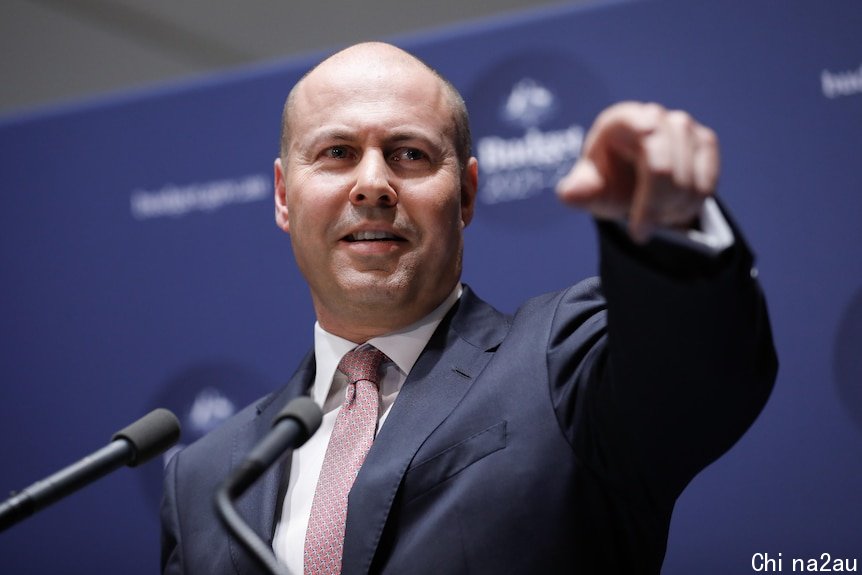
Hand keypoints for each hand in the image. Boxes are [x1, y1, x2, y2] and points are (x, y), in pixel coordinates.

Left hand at [556, 102, 719, 242]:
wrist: (625, 180)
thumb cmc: (605, 180)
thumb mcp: (590, 188)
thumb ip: (580, 191)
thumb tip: (567, 194)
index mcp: (624, 119)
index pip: (649, 148)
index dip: (649, 196)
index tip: (638, 231)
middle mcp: (656, 116)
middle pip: (672, 169)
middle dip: (660, 209)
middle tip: (644, 231)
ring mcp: (684, 127)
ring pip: (694, 180)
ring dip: (677, 210)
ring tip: (656, 218)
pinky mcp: (703, 142)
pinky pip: (708, 181)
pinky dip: (693, 205)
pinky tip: (674, 211)